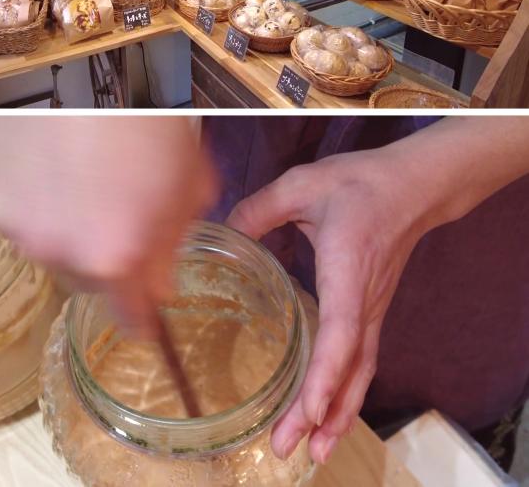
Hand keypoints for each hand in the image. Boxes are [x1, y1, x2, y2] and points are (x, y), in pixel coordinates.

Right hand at [0, 117, 216, 335]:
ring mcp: (8, 217)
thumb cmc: (146, 115)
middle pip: (81, 276)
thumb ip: (173, 246)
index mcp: (112, 255)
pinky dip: (23, 188)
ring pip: (39, 239)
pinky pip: (5, 203)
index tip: (140, 309)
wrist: (88, 67)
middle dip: (100, 253)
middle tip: (112, 204)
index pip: (127, 316)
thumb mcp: (189, 183)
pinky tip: (44, 155)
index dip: (138, 312)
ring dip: (58, 219)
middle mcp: (53, 249)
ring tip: (77, 169)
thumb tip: (160, 285)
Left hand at [228, 148, 425, 464]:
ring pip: (360, 371)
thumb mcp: (302, 184)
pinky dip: (346, 391)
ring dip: (337, 413)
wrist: (412, 185)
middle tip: (289, 451)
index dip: (322, 378)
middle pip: (351, 370)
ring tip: (313, 451)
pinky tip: (329, 410)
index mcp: (347, 272)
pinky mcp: (371, 307)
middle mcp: (364, 301)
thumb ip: (259, 209)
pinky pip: (362, 358)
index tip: (303, 414)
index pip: (340, 336)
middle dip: (321, 415)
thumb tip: (223, 234)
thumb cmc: (361, 184)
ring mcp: (372, 308)